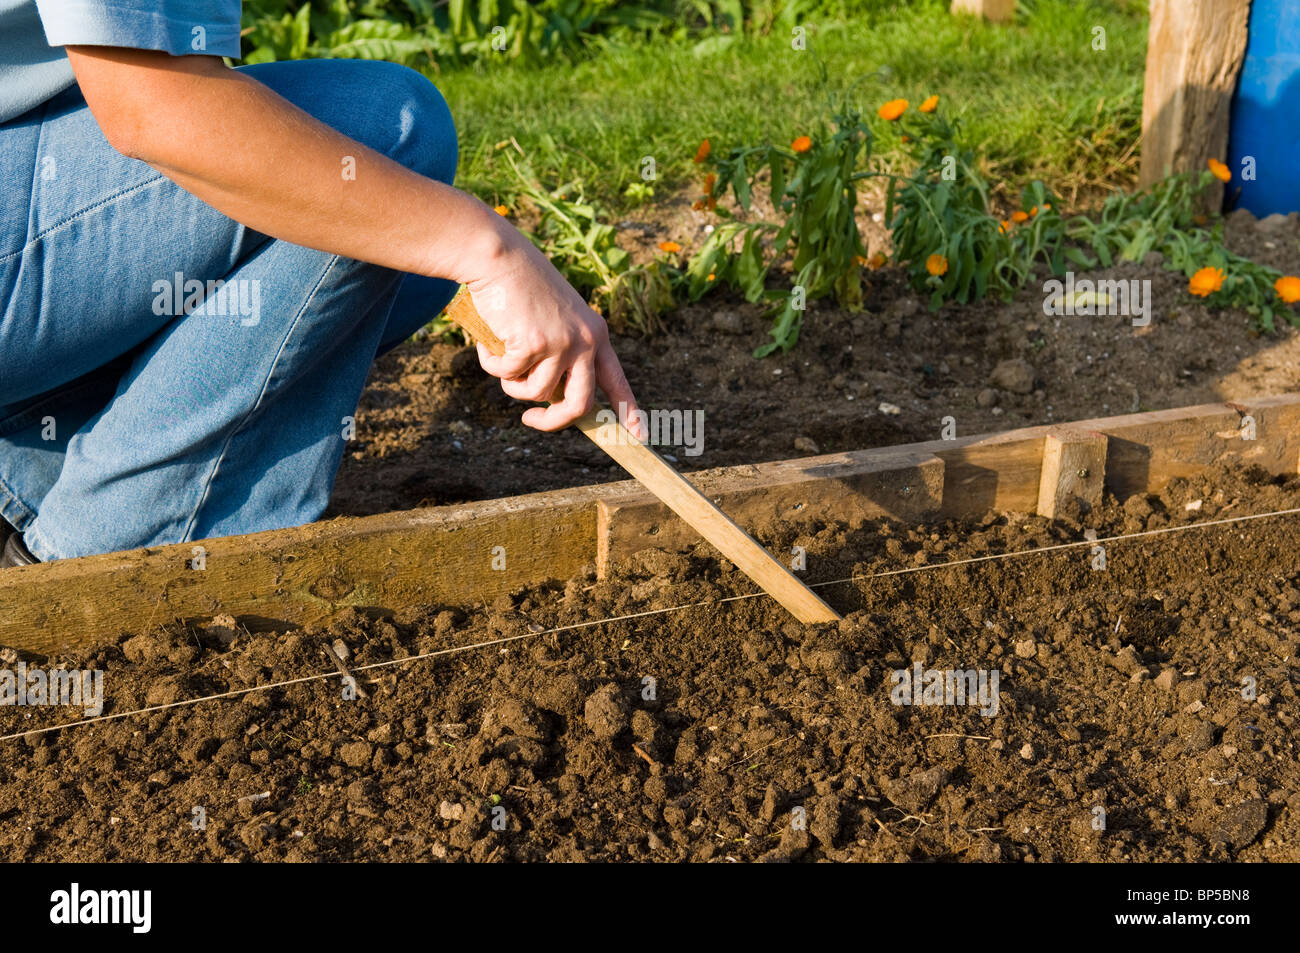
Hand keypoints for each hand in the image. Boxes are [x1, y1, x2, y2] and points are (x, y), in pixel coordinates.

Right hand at [464, 224, 644, 436]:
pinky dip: (492, 363)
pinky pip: (507, 375)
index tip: (640, 436)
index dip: (629, 411)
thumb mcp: (556, 319)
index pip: (617, 381)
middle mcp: (586, 341)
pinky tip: (487, 340)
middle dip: (553, 422)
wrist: (500, 256)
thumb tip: (552, 397)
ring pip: (535, 393)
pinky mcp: (533, 344)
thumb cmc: (523, 287)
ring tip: (501, 356)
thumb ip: (561, 353)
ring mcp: (562, 343)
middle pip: (579, 405)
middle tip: (530, 420)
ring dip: (511, 384)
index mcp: (597, 335)